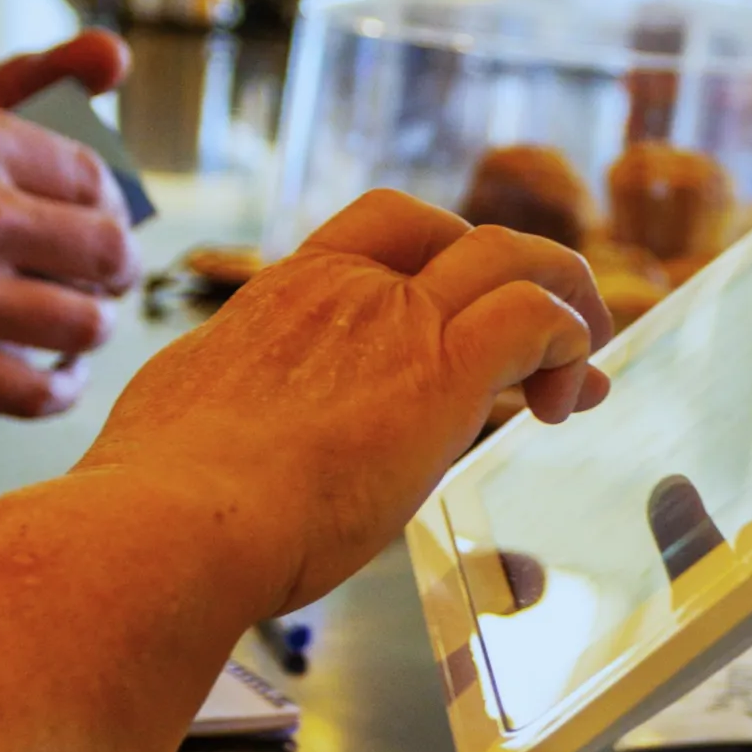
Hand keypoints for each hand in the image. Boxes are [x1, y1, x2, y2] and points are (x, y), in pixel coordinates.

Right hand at [0, 28, 137, 416]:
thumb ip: (11, 78)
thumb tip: (114, 54)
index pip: (93, 177)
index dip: (110, 202)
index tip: (107, 214)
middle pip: (109, 252)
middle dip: (120, 266)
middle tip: (113, 274)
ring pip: (84, 323)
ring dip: (93, 324)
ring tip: (86, 317)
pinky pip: (38, 391)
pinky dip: (61, 387)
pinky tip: (61, 373)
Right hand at [84, 190, 612, 613]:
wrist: (172, 527)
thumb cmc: (165, 494)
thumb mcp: (195, 400)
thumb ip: (240, 379)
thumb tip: (242, 391)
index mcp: (291, 290)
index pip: (387, 224)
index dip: (448, 247)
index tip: (471, 300)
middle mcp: (352, 289)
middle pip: (463, 235)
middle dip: (522, 273)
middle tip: (558, 331)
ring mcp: (399, 323)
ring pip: (513, 257)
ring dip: (565, 299)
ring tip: (585, 360)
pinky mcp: (443, 372)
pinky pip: (535, 319)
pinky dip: (569, 343)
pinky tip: (569, 396)